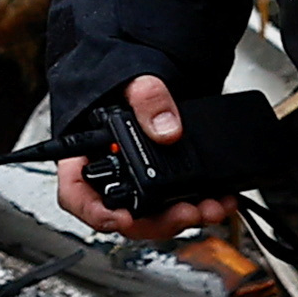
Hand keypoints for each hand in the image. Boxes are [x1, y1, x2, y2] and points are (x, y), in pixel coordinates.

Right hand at [53, 75, 237, 239]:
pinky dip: (199, 205)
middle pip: (123, 215)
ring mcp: (136, 181)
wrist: (147, 75)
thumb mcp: (131, 80)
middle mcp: (109, 174)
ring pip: (153, 216)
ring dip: (184, 217)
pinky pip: (175, 204)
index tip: (124, 219)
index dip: (97, 213)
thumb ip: (146, 98)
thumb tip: (167, 130)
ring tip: (211, 208)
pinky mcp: (162, 182)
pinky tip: (219, 199)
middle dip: (158, 221)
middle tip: (185, 213)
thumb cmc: (122, 80)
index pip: (77, 193)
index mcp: (85, 152)